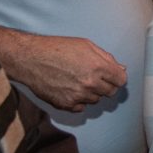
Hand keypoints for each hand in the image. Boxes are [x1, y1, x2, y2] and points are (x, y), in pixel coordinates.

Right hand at [0, 21, 126, 111]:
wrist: (31, 59)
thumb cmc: (58, 48)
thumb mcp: (87, 46)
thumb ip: (107, 58)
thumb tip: (121, 68)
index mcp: (98, 67)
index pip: (121, 80)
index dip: (117, 77)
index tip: (112, 75)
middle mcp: (90, 83)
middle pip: (110, 92)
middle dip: (107, 85)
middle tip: (95, 77)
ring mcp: (78, 96)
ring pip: (96, 99)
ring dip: (92, 92)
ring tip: (79, 80)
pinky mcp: (65, 104)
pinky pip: (81, 107)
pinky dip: (79, 100)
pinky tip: (71, 89)